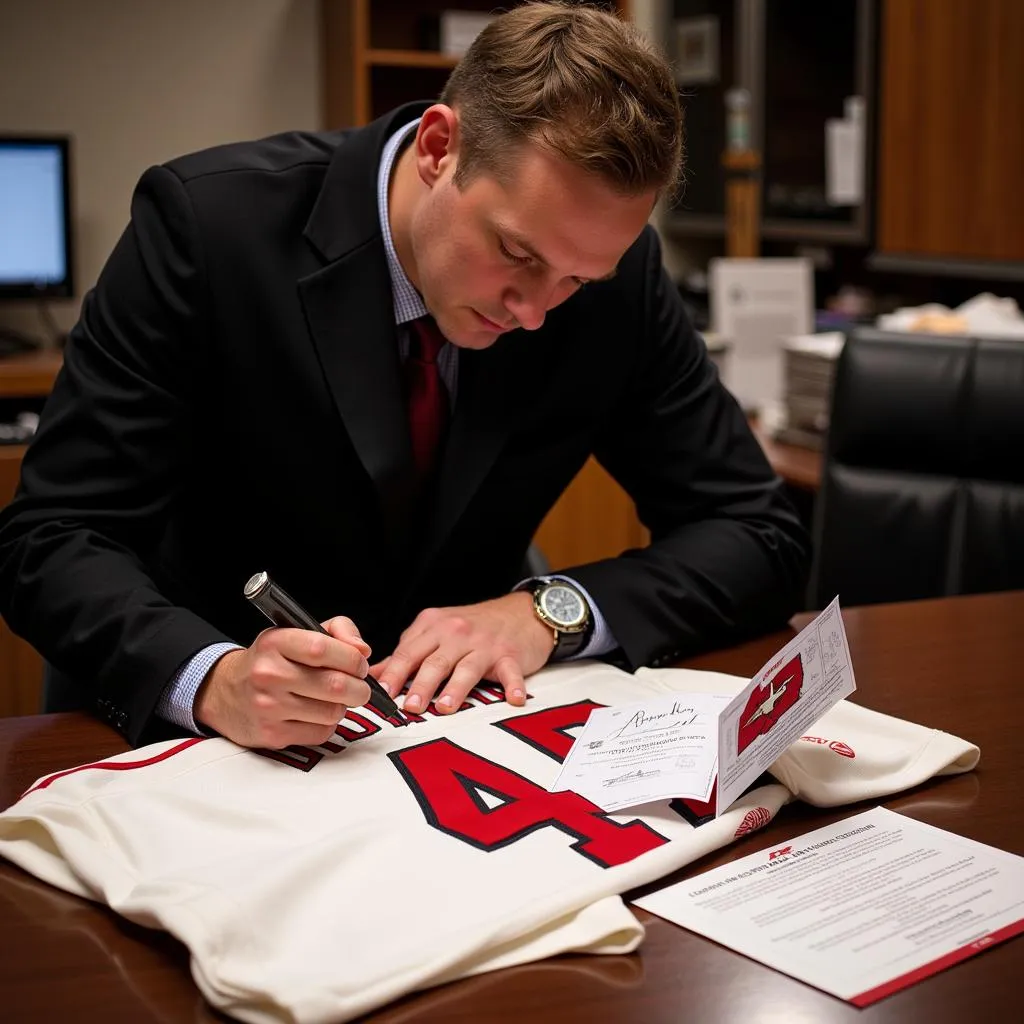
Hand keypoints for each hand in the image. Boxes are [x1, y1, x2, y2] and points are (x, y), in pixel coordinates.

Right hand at [194, 617, 371, 748]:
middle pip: (335, 685)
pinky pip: (320, 733)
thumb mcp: (297, 632)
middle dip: (359, 688)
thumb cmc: (271, 661)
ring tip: (334, 699)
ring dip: (343, 707)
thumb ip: (337, 631)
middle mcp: (268, 674)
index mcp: (275, 642)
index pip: (323, 648)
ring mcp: (268, 707)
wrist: (225, 693)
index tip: (360, 664)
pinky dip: (327, 724)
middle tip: (360, 687)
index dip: (352, 658)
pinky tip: (316, 714)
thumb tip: (362, 650)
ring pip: (332, 712)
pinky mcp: (272, 734)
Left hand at [373, 592, 554, 714]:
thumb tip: (375, 673)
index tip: (380, 692)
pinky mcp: (510, 655)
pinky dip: (513, 685)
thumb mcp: (436, 631)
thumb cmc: (474, 626)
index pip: (408, 651)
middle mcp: (458, 633)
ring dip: (456, 688)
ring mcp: (485, 644)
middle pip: (435, 661)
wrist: (519, 613)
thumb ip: (407, 652)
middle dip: (421, 684)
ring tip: (445, 707)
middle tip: (408, 706)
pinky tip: (513, 699)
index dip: (394, 673)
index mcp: (434, 626)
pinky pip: (510, 672)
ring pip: (467, 667)